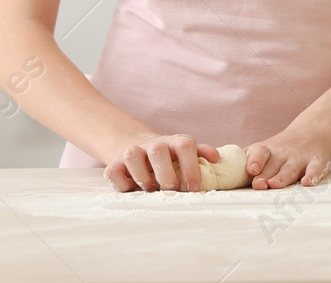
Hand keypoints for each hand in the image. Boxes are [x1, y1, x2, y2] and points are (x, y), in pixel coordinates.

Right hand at [104, 133, 219, 192]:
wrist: (135, 145)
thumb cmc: (168, 156)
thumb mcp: (185, 153)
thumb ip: (201, 154)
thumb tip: (217, 158)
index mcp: (174, 142)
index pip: (185, 146)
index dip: (191, 167)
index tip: (194, 188)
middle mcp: (152, 144)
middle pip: (158, 151)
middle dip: (166, 174)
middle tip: (171, 189)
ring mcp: (131, 152)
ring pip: (133, 158)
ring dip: (143, 178)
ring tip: (152, 189)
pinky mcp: (113, 164)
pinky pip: (114, 173)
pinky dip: (122, 183)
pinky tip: (132, 189)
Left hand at [245, 119, 330, 188]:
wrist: (313, 132)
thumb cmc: (279, 150)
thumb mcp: (262, 151)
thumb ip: (241, 163)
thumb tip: (206, 176)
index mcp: (266, 151)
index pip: (258, 152)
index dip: (254, 160)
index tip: (250, 170)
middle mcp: (282, 153)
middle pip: (273, 165)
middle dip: (266, 175)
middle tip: (258, 184)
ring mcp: (300, 158)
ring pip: (291, 168)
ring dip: (283, 177)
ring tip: (275, 184)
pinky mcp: (316, 162)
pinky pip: (316, 169)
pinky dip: (312, 175)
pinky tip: (307, 183)